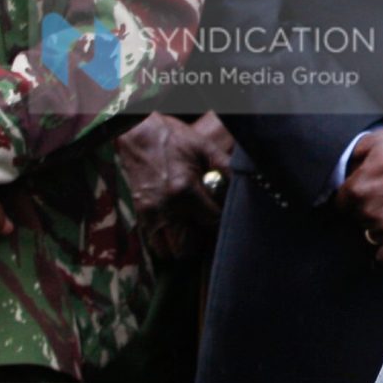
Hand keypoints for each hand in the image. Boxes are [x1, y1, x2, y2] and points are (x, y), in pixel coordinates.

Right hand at [116, 112, 228, 257]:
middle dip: (200, 240)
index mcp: (185, 190)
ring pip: (169, 249)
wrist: (138, 133)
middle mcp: (167, 206)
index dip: (220, 220)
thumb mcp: (205, 147)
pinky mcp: (140, 213)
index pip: (211, 221)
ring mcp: (150, 213)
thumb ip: (226, 168)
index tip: (222, 214)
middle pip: (188, 246)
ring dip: (181, 244)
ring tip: (191, 229)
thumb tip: (244, 183)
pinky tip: (175, 228)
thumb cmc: (173, 138)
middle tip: (206, 226)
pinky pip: (153, 242)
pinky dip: (164, 241)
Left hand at [335, 129, 382, 264]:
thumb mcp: (380, 139)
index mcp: (358, 188)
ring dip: (380, 226)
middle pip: (357, 219)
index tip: (367, 192)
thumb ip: (355, 155)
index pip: (341, 203)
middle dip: (368, 209)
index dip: (354, 197)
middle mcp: (370, 212)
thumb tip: (348, 171)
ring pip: (371, 235)